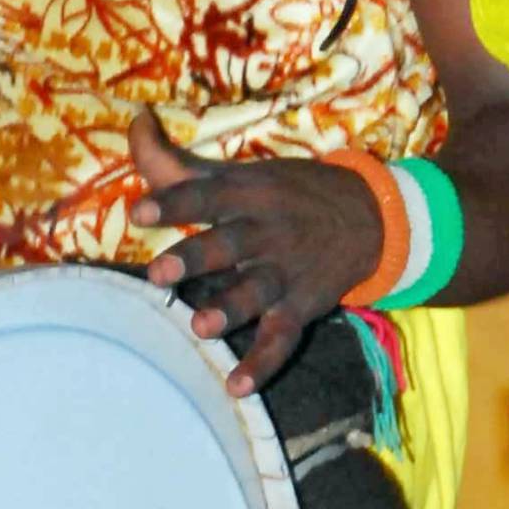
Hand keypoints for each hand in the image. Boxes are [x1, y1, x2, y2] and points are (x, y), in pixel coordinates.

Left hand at [127, 107, 382, 393]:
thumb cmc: (284, 194)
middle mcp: (267, 231)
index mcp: (248, 193)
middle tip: (160, 273)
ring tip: (201, 327)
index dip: (173, 201)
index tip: (138, 212)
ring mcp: (286, 271)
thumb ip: (175, 161)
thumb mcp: (236, 172)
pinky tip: (237, 387)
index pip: (205, 193)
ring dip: (229, 309)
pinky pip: (281, 338)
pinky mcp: (302, 306)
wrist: (373, 217)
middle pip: (229, 244)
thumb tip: (134, 121)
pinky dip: (263, 364)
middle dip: (196, 259)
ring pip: (256, 292)